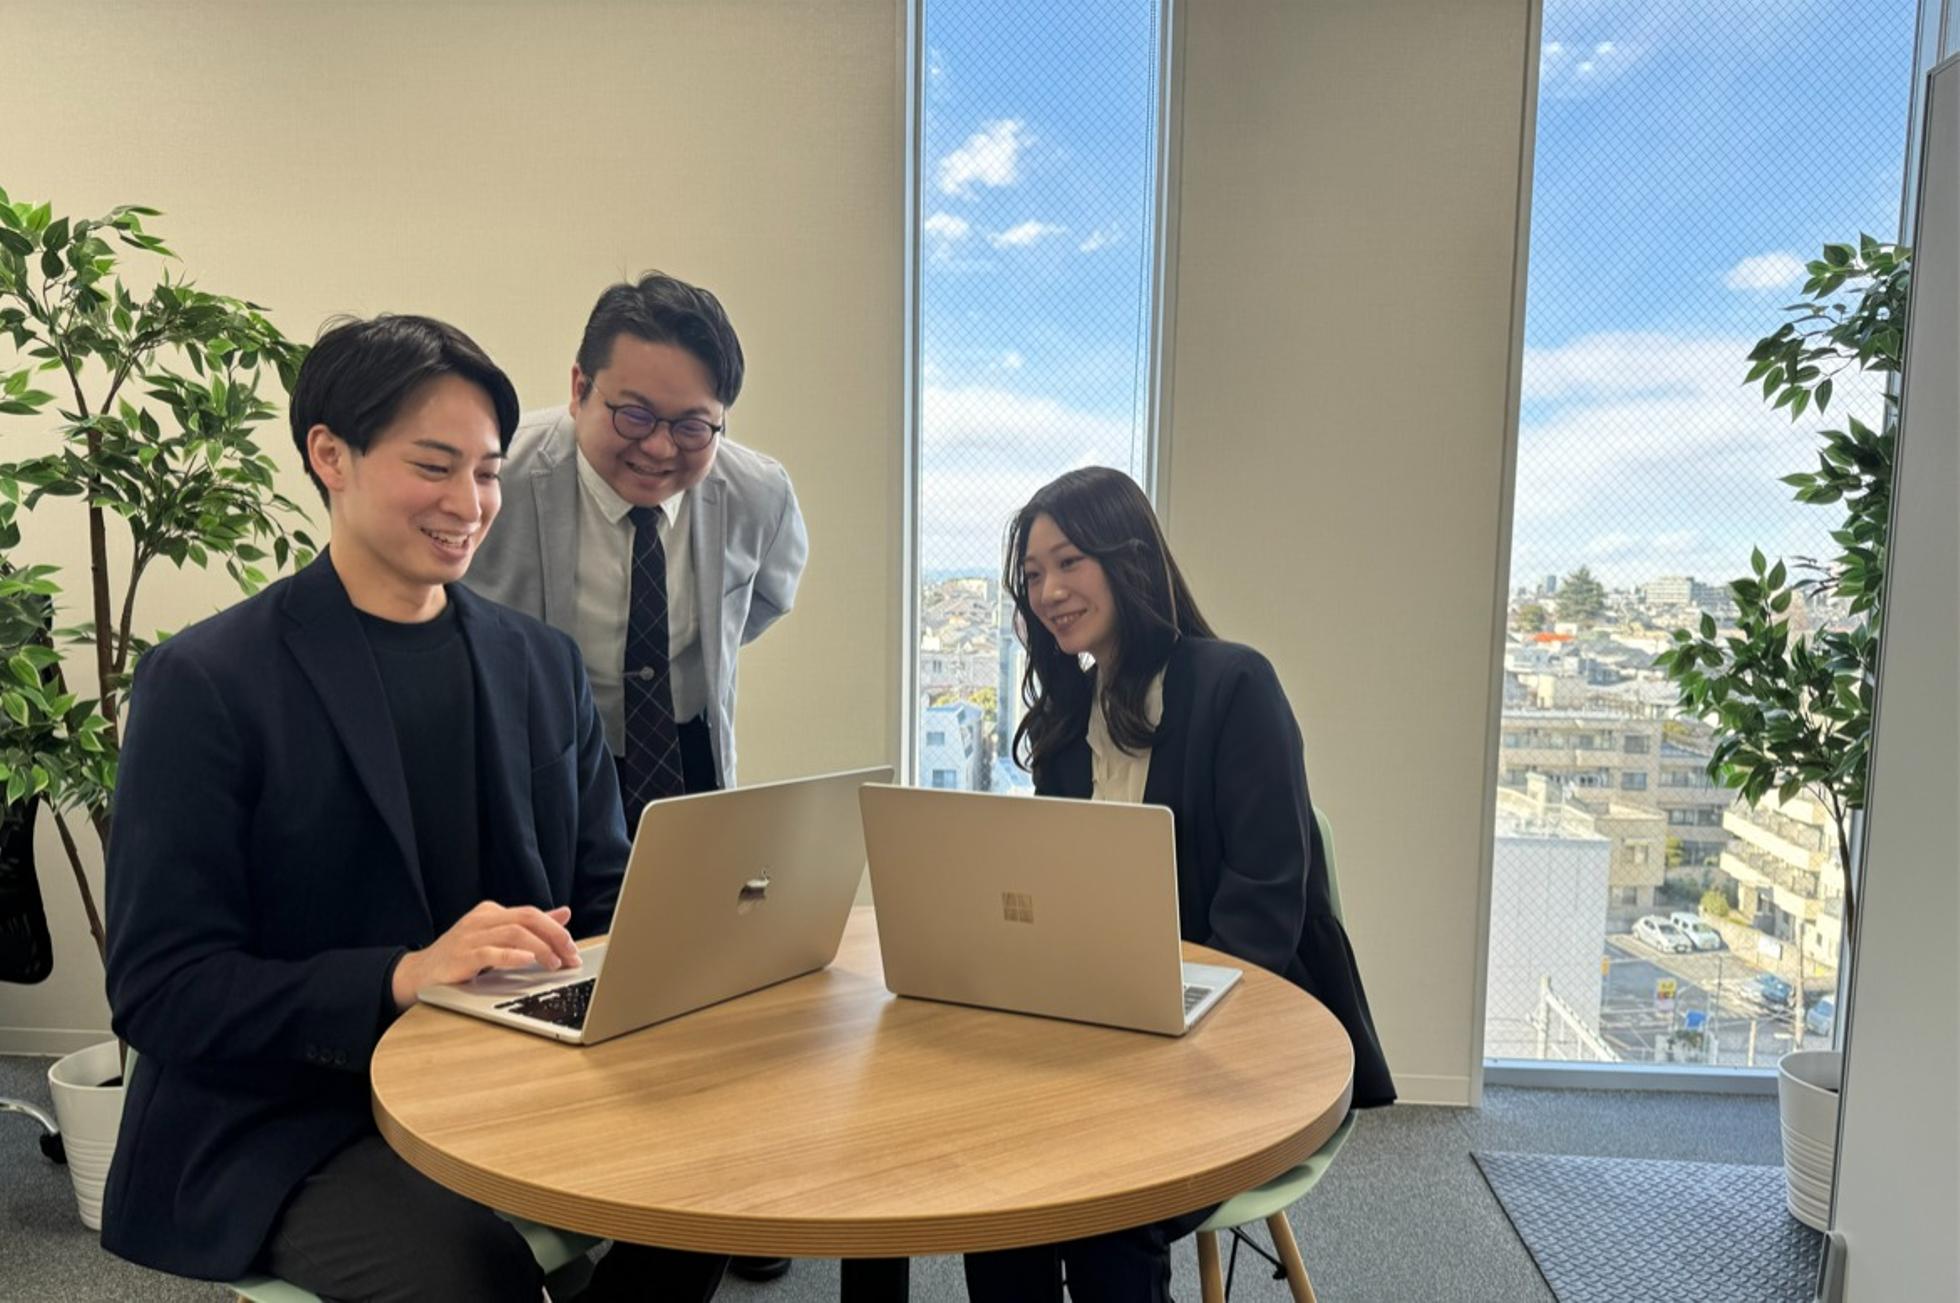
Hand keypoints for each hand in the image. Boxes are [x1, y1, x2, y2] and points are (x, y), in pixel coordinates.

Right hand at [392, 901, 582, 1008]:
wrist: (419, 974)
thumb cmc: (461, 957)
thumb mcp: (497, 938)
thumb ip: (529, 927)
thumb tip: (564, 913)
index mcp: (491, 912)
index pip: (532, 914)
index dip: (557, 930)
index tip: (573, 951)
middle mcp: (481, 920)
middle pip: (527, 918)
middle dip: (554, 936)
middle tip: (570, 956)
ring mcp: (470, 936)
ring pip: (514, 933)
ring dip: (540, 949)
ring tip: (554, 964)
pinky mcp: (462, 956)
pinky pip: (491, 952)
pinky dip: (513, 955)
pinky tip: (528, 960)